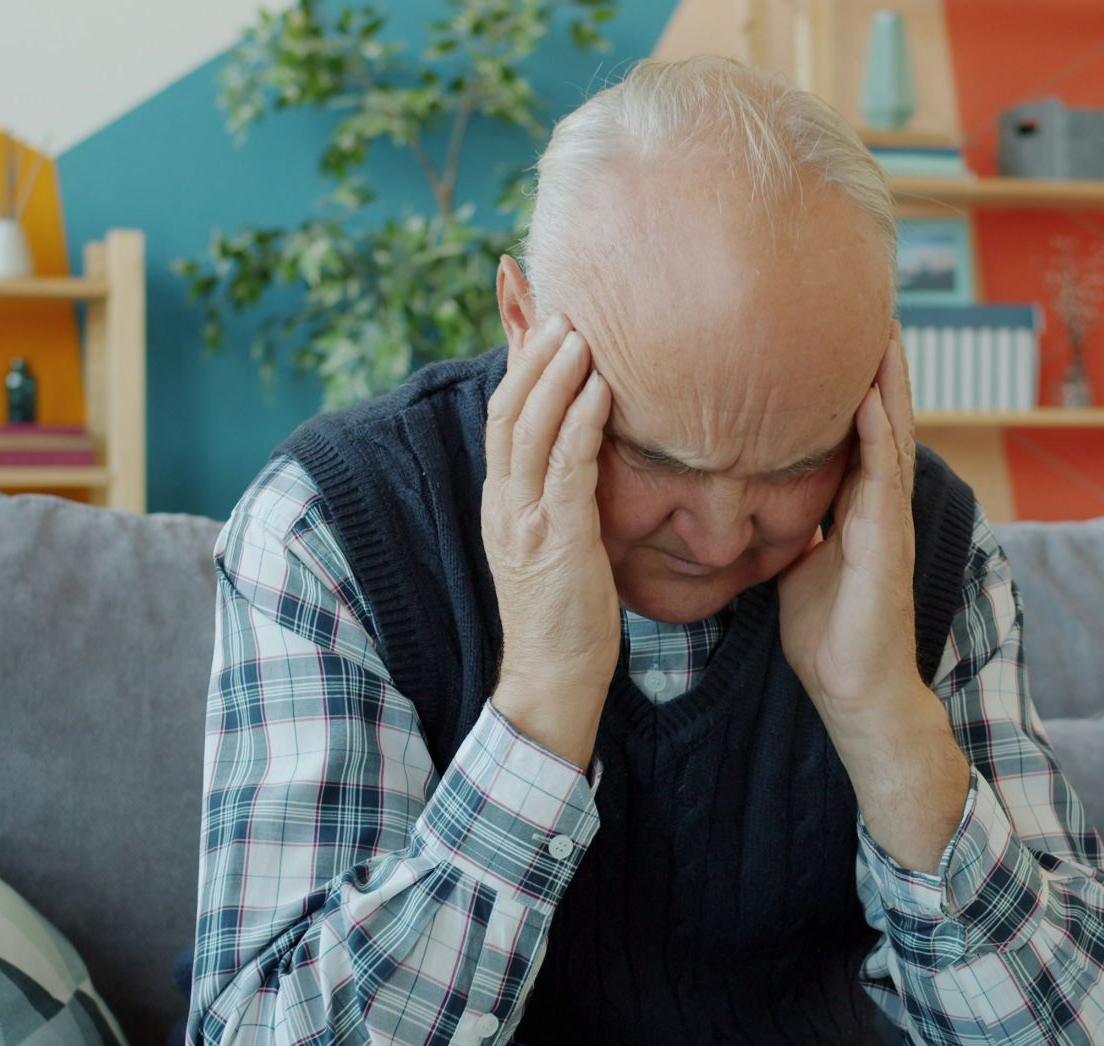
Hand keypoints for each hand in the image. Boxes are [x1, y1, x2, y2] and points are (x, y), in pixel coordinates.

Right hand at [483, 315, 618, 766]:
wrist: (552, 678)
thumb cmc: (567, 613)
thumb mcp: (559, 540)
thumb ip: (565, 493)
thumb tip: (591, 452)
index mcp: (502, 499)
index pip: (503, 414)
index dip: (517, 363)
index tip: (537, 315)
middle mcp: (504, 501)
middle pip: (508, 408)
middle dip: (532, 354)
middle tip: (566, 309)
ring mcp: (524, 519)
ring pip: (528, 428)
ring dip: (555, 375)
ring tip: (581, 331)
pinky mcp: (556, 540)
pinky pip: (565, 468)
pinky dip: (580, 422)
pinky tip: (601, 390)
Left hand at [779, 321, 970, 870]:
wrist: (853, 690)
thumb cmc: (825, 631)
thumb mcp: (793, 561)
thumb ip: (781, 522)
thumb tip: (740, 495)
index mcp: (852, 501)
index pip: (851, 423)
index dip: (845, 376)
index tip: (826, 325)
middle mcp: (875, 500)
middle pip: (879, 414)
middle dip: (875, 361)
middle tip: (867, 301)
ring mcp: (885, 518)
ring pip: (892, 433)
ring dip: (888, 381)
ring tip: (881, 326)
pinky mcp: (885, 542)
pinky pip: (883, 477)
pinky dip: (879, 433)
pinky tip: (869, 396)